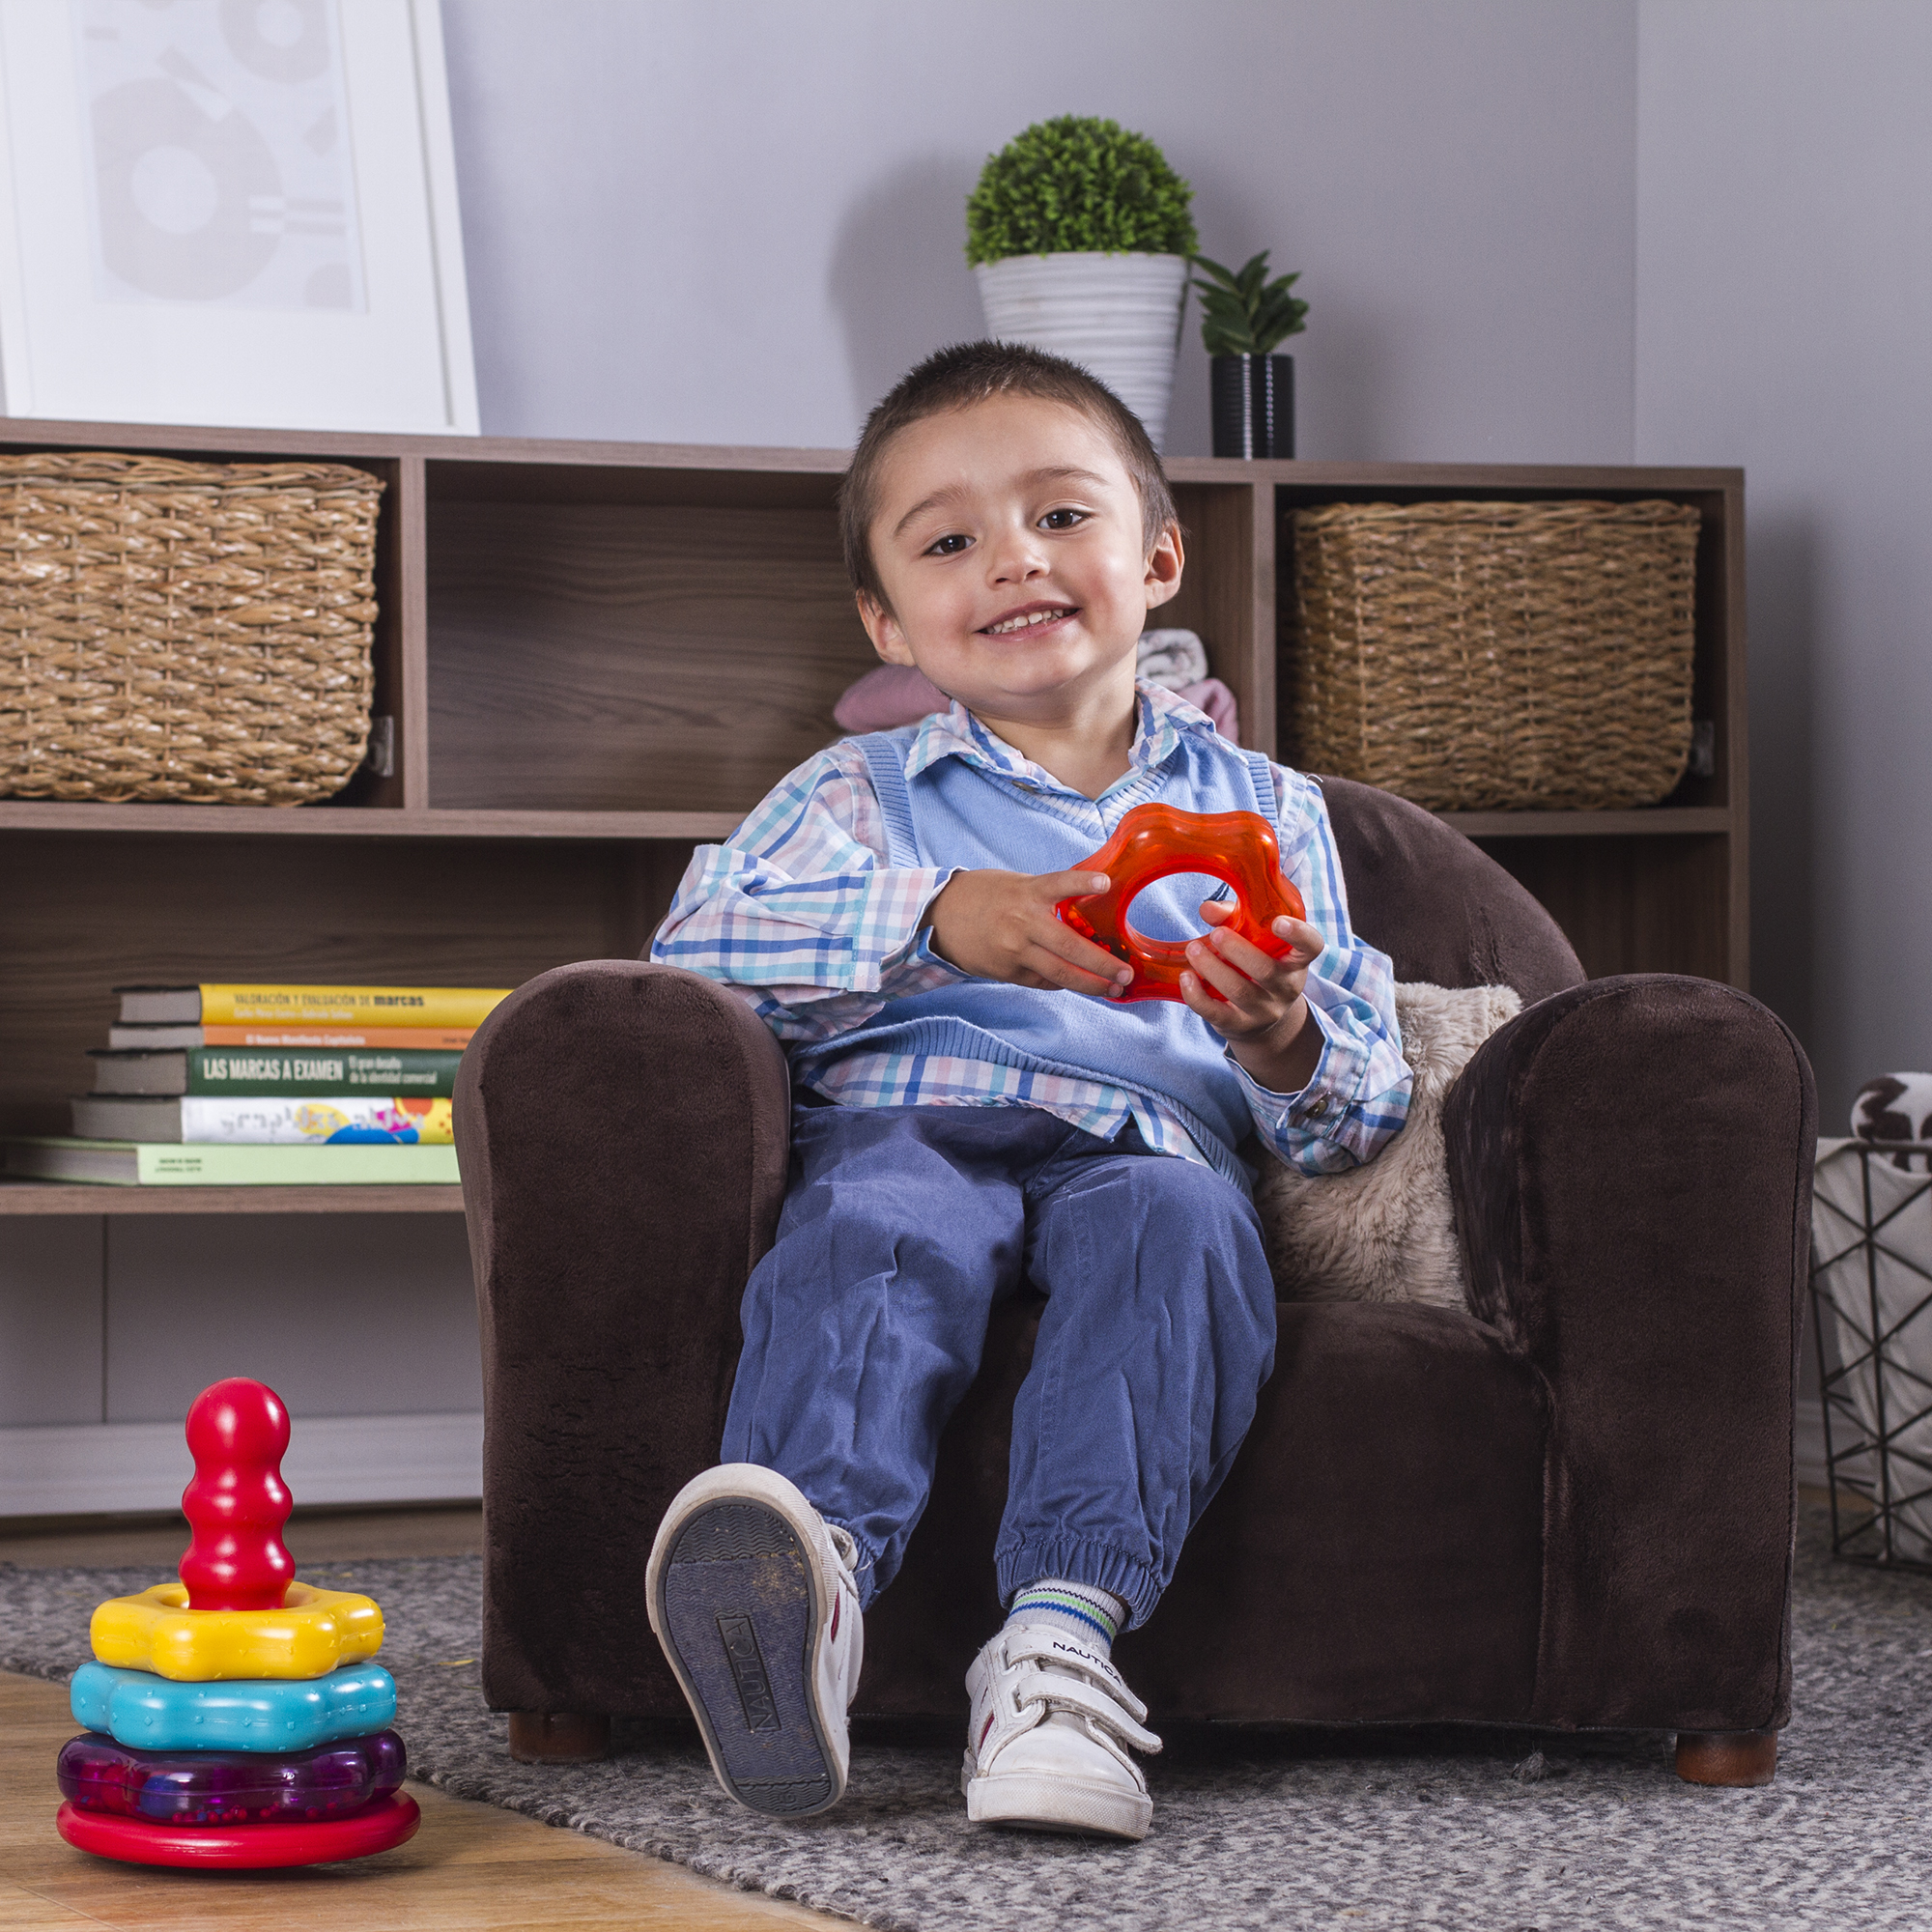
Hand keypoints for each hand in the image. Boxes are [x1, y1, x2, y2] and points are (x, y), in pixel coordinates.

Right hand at [924, 869, 1135, 996]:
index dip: (1083, 882)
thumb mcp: (1015, 885)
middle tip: (1126, 974)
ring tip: (1112, 990)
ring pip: (1060, 974)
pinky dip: (1061, 982)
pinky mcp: (1007, 972)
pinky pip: (1042, 981)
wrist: (939, 919)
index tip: (1106, 882)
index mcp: (1026, 893)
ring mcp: (1015, 951)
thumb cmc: (983, 896)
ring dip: (1090, 984)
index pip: (1059, 884)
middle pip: (1070, 947)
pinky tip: (1076, 982)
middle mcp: (1022, 923)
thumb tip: (1084, 911)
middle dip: (1103, 965)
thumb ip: (1046, 897)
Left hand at [1179, 900, 1326, 1093]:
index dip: (1299, 933)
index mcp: (1295, 960)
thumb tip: (1207, 909)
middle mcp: (1285, 987)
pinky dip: (1196, 995)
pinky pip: (1216, 1013)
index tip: (1278, 922)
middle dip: (1237, 949)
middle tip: (1216, 933)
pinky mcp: (1238, 1024)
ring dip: (1212, 967)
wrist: (1263, 1021)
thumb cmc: (1257, 965)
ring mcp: (1263, 1009)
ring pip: (1239, 991)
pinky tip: (1186, 977)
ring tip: (1193, 949)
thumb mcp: (1255, 941)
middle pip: (1265, 970)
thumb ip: (1233, 918)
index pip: (1311, 946)